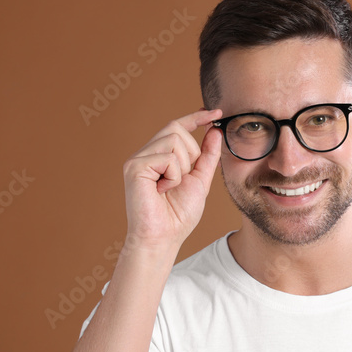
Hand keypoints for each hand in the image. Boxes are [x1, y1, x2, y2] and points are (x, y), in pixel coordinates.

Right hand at [122, 109, 222, 252]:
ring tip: (170, 187)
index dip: (196, 117)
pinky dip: (173, 176)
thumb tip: (213, 131)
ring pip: (173, 140)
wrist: (163, 238)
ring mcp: (138, 159)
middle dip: (191, 153)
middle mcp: (146, 154)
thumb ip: (206, 156)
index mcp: (159, 156)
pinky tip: (162, 191)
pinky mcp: (134, 167)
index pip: (177, 126)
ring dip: (182, 167)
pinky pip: (166, 157)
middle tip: (182, 179)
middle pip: (176, 129)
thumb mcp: (200, 181)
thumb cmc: (178, 216)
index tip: (216, 113)